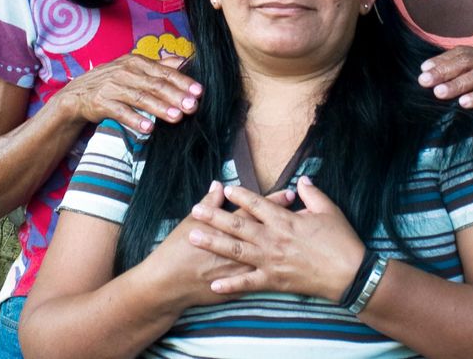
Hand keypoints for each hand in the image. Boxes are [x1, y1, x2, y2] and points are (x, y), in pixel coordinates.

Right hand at [50, 54, 201, 131]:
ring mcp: (113, 87)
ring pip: (140, 97)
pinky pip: (121, 112)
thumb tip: (185, 60)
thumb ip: (159, 65)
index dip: (182, 81)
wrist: (77, 94)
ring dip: (160, 108)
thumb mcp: (134, 68)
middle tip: (192, 107)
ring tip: (176, 117)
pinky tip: (149, 128)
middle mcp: (125, 72)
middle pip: (155, 84)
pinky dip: (135, 119)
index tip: (199, 91)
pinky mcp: (101, 102)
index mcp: (137, 62)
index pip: (164, 72)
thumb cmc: (112, 81)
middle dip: (176, 96)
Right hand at [143, 182, 296, 307]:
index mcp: (227, 229)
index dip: (273, 201)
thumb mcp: (191, 221)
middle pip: (267, 230)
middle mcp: (238, 248)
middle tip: (304, 212)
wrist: (168, 283)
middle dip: (286, 221)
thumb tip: (220, 185)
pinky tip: (289, 269)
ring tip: (301, 236)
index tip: (290, 194)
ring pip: (269, 256)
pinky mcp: (237, 287)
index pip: (255, 210)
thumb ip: (209, 202)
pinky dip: (274, 274)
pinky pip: (260, 281)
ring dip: (285, 246)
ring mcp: (239, 269)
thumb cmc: (177, 249)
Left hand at [187, 177, 364, 301]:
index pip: (257, 204)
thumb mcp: (329, 210)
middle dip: (214, 216)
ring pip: (236, 250)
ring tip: (194, 237)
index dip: (240, 195)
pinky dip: (231, 285)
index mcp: (286, 220)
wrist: (350, 274)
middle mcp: (274, 239)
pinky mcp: (275, 281)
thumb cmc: (341, 240)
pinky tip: (214, 285)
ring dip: (214, 243)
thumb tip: (302, 180)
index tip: (224, 188)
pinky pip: (248, 283)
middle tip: (195, 210)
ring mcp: (272, 261)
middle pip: (238, 225)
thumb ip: (312, 194)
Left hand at [418, 46, 472, 130]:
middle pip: (468, 62)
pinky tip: (463, 103)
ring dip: (457, 84)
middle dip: (444, 71)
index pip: (461, 52)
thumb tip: (426, 77)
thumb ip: (456, 77)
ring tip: (439, 93)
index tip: (423, 70)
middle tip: (424, 81)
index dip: (441, 60)